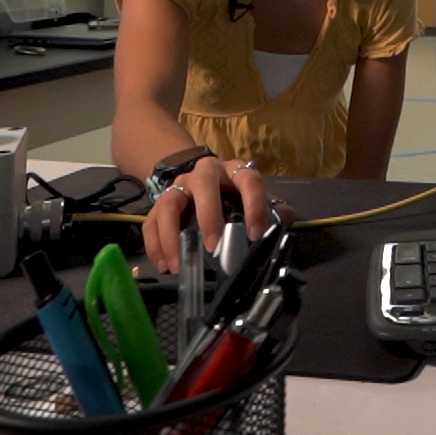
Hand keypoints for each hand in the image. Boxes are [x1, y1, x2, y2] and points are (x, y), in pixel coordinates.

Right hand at [142, 156, 280, 273]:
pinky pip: (151, 222)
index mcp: (234, 171)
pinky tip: (164, 264)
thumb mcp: (254, 198)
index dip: (254, 204)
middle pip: (204, 184)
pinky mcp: (159, 204)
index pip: (249, 180)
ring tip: (178, 264)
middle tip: (212, 246)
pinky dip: (155, 244)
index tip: (255, 233)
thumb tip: (284, 224)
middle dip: (208, 215)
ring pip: (169, 203)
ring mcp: (180, 187)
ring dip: (171, 235)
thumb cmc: (233, 194)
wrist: (200, 179)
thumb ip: (272, 211)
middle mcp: (205, 173)